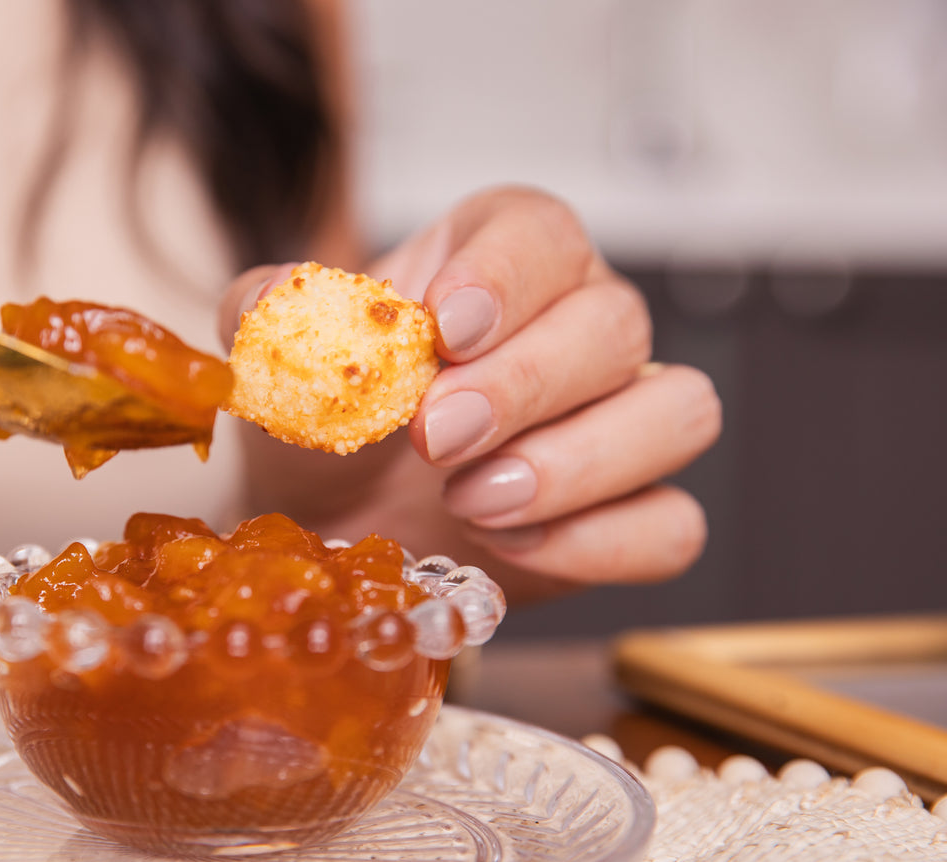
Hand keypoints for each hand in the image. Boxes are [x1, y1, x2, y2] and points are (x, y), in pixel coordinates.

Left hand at [220, 187, 720, 605]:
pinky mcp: (633, 513)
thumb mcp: (283, 365)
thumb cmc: (332, 426)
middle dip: (522, 385)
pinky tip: (508, 545)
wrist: (340, 525)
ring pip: (676, 413)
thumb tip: (280, 298)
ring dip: (575, 463)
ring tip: (469, 501)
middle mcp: (578, 325)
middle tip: (433, 439)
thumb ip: (269, 314)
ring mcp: (620, 419)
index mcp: (499, 262)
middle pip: (614, 322)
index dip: (504, 275)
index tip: (444, 328)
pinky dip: (596, 542)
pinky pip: (671, 524)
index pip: (542, 232)